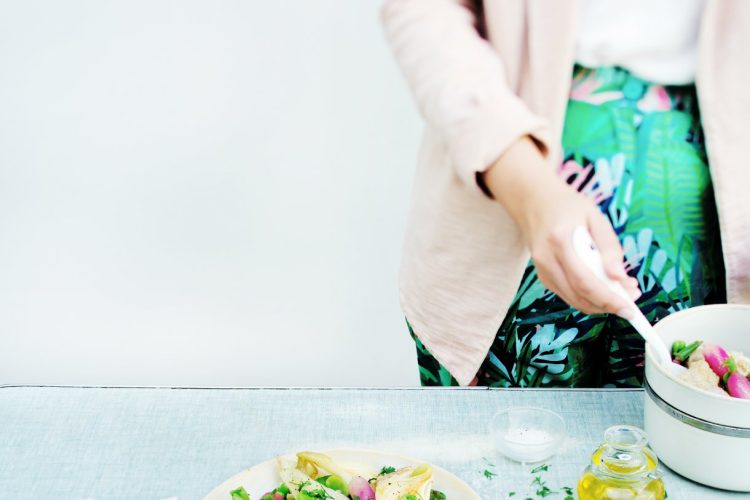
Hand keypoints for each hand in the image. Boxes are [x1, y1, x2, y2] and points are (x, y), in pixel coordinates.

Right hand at [483, 137, 639, 315]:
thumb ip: (609, 246)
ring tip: (622, 292)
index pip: (585, 281)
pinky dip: (588, 297)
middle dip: (608, 305)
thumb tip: (620, 276)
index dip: (608, 299)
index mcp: (560, 241)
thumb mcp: (595, 217)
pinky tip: (603, 287)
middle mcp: (546, 260)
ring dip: (599, 303)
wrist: (533, 201)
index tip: (630, 309)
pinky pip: (568, 294)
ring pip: (574, 300)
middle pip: (579, 296)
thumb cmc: (567, 206)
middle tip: (632, 300)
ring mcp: (541, 270)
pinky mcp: (543, 275)